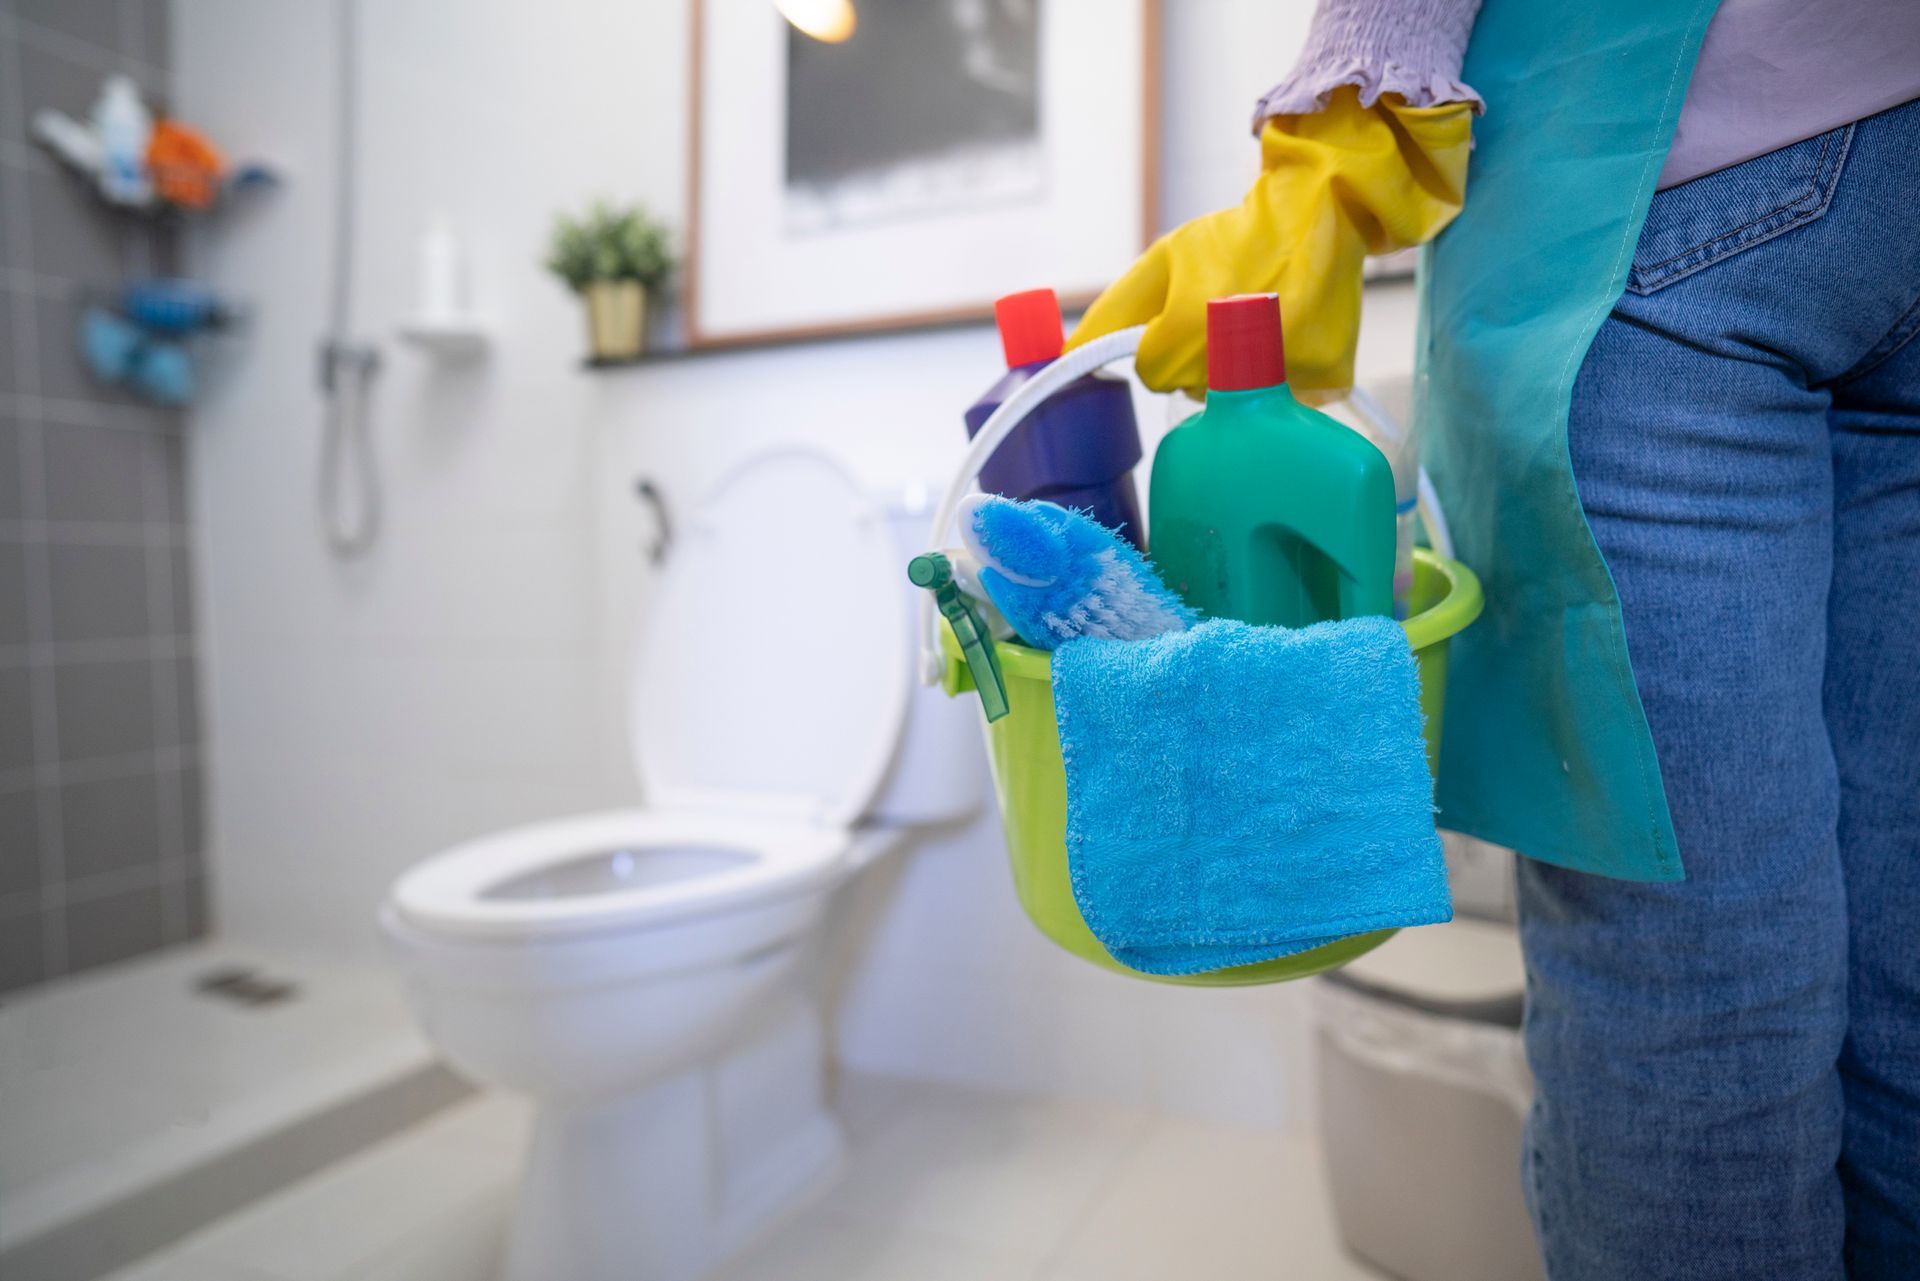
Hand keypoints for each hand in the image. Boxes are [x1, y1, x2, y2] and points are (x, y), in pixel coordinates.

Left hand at [1070, 87, 1471, 397]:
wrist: (1319, 211)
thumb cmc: (1232, 238)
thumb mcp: (1163, 261)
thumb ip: (1111, 313)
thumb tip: (1062, 355)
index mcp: (1188, 327)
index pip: (1152, 374)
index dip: (1163, 345)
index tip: (1185, 317)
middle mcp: (1238, 355)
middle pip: (1195, 390)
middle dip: (1201, 360)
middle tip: (1227, 312)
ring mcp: (1288, 370)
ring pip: (1242, 401)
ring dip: (1243, 371)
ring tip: (1264, 319)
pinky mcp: (1327, 378)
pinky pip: (1290, 399)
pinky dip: (1288, 375)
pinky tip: (1295, 333)